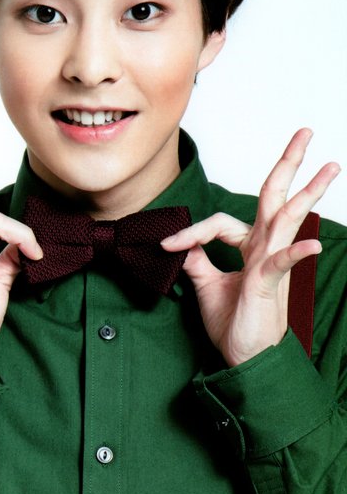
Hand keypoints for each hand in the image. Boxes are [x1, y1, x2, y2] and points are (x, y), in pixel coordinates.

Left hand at [161, 129, 340, 365]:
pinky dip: (296, 254)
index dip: (190, 230)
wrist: (245, 360)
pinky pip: (282, 264)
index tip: (165, 245)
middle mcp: (262, 247)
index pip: (219, 221)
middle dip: (288, 164)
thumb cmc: (233, 324)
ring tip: (329, 166)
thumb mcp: (206, 285)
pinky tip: (312, 247)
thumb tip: (181, 242)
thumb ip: (197, 260)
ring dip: (307, 191)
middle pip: (275, 197)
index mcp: (248, 247)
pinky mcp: (270, 283)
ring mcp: (270, 262)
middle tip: (306, 134)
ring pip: (287, 218)